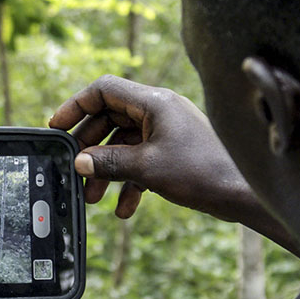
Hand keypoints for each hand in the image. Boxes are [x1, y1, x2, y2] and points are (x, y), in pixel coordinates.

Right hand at [50, 74, 253, 219]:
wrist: (242, 193)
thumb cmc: (202, 173)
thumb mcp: (146, 168)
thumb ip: (109, 163)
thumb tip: (80, 162)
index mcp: (154, 102)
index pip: (104, 90)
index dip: (76, 105)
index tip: (57, 126)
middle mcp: (160, 111)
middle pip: (111, 118)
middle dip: (90, 147)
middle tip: (74, 168)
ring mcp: (168, 131)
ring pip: (125, 144)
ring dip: (107, 170)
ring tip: (93, 198)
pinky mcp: (175, 152)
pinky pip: (142, 161)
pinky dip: (130, 182)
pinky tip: (124, 209)